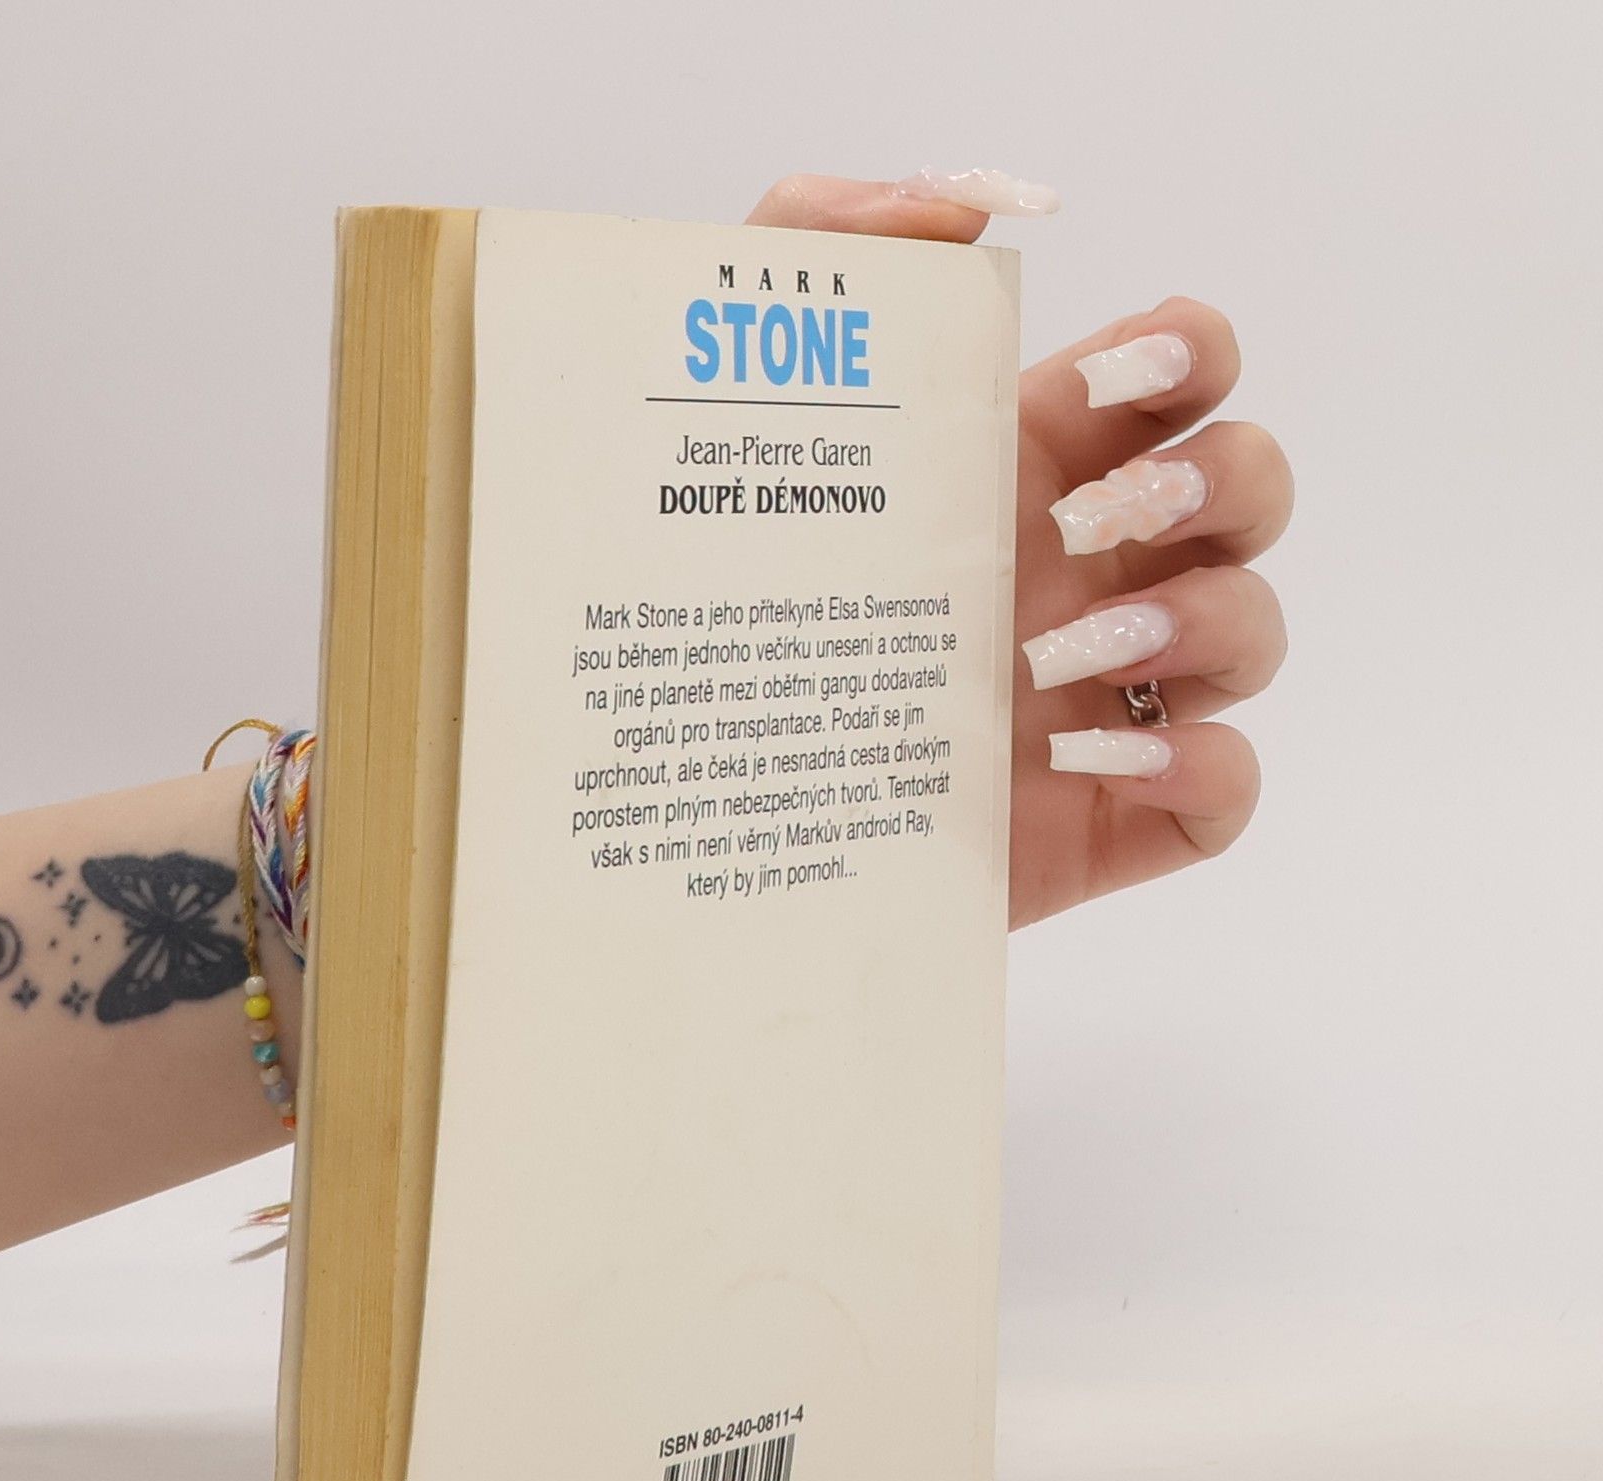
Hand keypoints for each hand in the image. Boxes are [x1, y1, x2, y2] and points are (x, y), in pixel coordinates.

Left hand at [748, 174, 1291, 927]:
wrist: (683, 797)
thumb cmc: (711, 599)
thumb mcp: (728, 400)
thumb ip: (816, 250)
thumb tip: (956, 204)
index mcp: (1023, 466)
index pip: (1177, 372)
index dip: (1188, 354)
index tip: (1110, 380)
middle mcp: (1085, 572)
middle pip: (1251, 488)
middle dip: (1213, 485)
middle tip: (1085, 526)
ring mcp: (1106, 696)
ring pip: (1255, 633)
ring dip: (1201, 625)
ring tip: (1052, 662)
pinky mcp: (1102, 817)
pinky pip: (1226, 790)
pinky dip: (1198, 771)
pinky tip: (1081, 761)